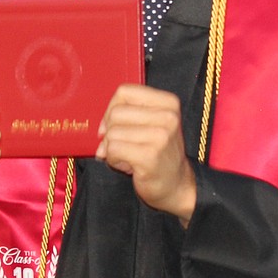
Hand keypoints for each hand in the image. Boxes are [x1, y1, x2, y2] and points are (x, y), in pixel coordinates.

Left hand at [96, 84, 195, 225]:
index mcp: (168, 103)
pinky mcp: (150, 156)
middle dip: (111, 132)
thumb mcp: (150, 125)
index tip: (114, 125)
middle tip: (122, 146)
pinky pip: (113, 149)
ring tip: (127, 157)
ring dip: (112, 148)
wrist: (177, 185)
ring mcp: (161, 136)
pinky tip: (127, 166)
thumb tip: (100, 127)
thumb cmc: (158, 153)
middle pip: (116, 113)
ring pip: (112, 132)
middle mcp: (168, 116)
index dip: (112, 108)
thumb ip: (127, 115)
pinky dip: (113, 160)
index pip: (125, 92)